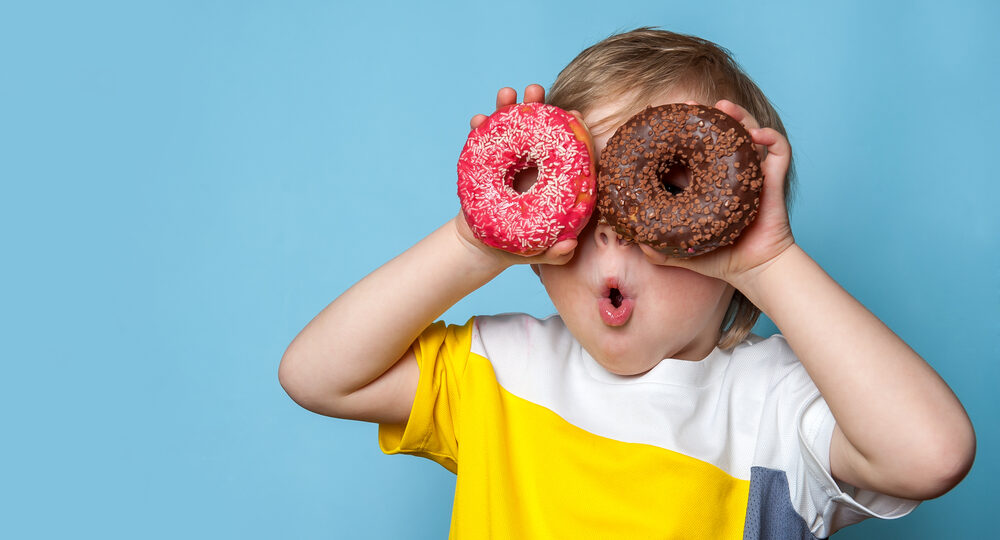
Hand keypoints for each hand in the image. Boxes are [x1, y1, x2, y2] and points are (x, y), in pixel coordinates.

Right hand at [459, 84, 587, 268]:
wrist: (483, 246)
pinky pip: (484, 140)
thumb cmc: (518, 247)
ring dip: (508, 107)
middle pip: (538, 129)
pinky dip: (480, 127)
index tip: (574, 116)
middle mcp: (534, 163)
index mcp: (554, 178)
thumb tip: (568, 246)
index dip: (571, 131)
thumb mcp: (537, 251)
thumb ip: (554, 253)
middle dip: (537, 106)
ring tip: (507, 94)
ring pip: (511, 128)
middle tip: (534, 91)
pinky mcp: (489, 161)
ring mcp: (511, 160)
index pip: (567, 149)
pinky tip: (477, 120)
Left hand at [638, 99, 795, 288]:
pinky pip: (778, 151)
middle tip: (690, 105)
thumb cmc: (720, 259)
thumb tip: (635, 242)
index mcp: (705, 183)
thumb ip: (659, 250)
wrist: (754, 270)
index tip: (666, 121)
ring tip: (724, 107)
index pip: (691, 151)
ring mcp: (751, 172)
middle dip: (706, 115)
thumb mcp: (682, 253)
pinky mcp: (773, 179)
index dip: (680, 135)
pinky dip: (771, 137)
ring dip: (738, 116)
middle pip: (719, 133)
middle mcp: (727, 172)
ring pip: (747, 133)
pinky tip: (757, 135)